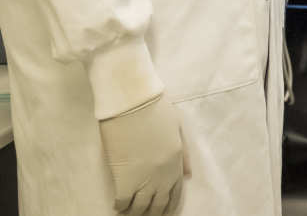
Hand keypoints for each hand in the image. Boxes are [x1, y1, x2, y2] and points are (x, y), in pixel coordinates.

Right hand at [99, 94, 188, 214]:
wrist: (133, 102)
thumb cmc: (156, 109)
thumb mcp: (178, 128)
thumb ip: (185, 154)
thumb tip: (188, 175)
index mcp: (177, 161)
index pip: (176, 193)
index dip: (169, 205)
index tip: (163, 212)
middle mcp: (163, 175)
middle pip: (158, 204)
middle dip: (153, 213)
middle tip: (145, 215)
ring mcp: (144, 178)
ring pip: (140, 207)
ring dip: (136, 213)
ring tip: (130, 213)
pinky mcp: (124, 178)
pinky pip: (122, 201)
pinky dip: (120, 207)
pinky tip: (117, 207)